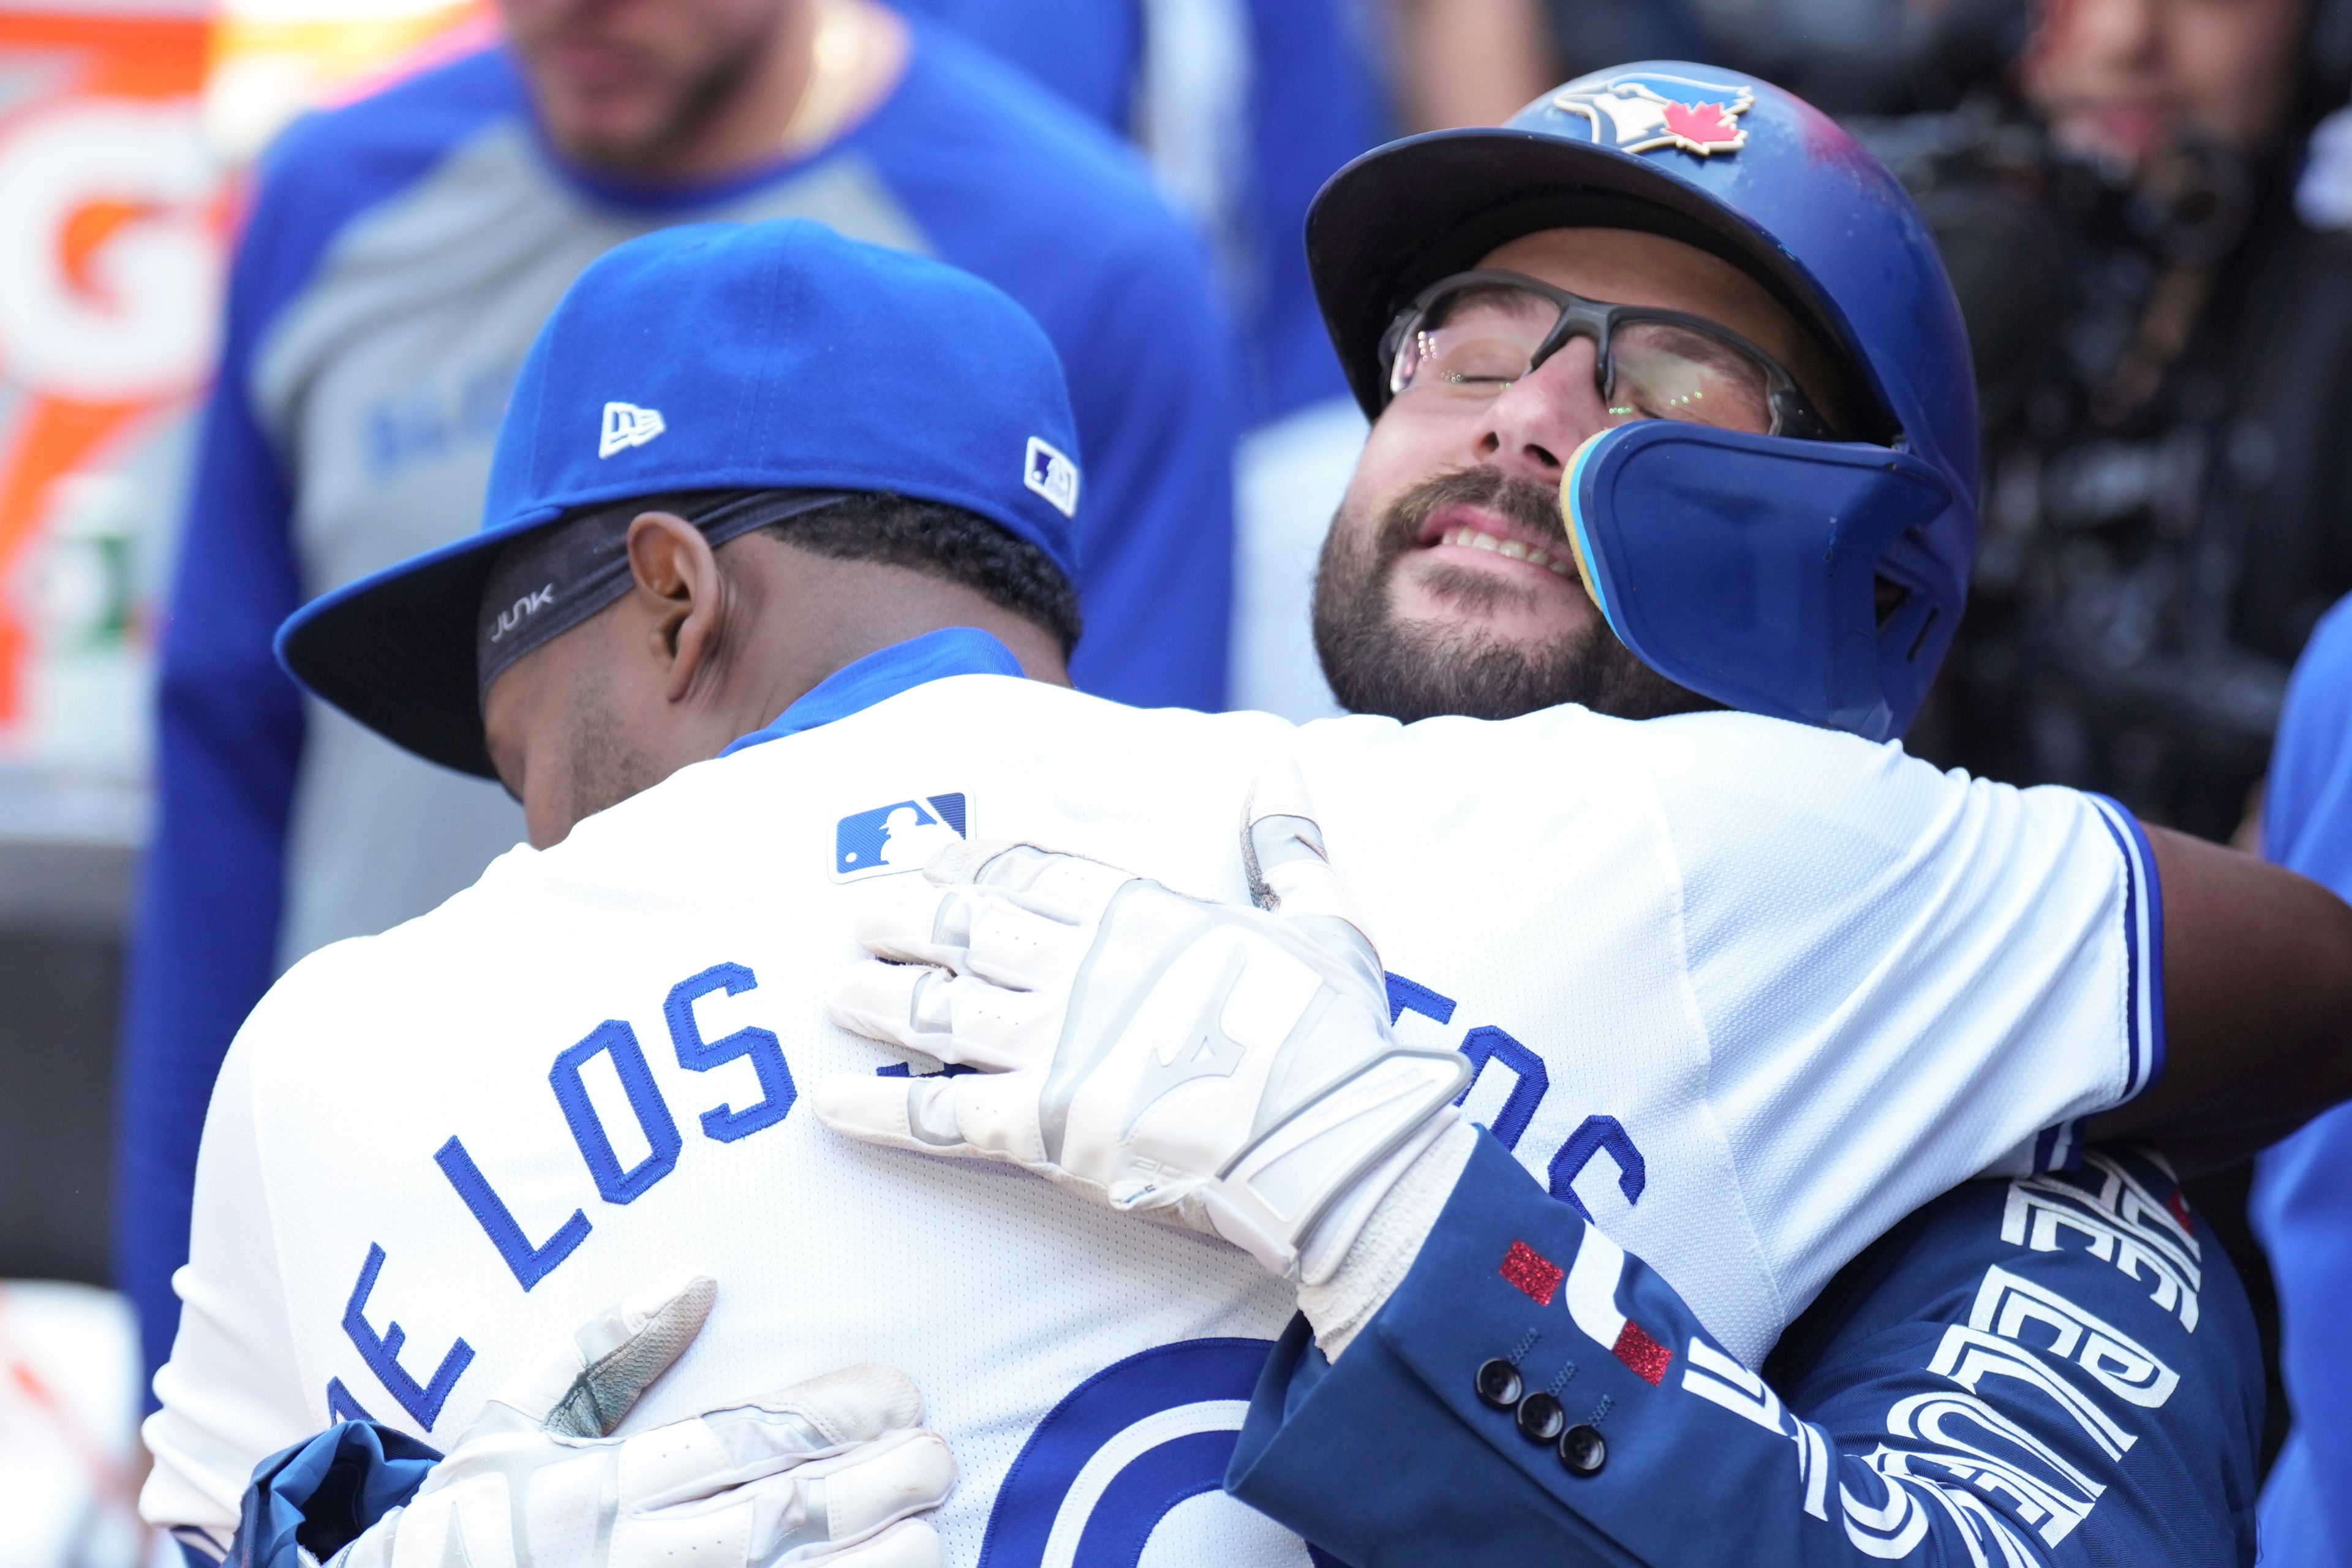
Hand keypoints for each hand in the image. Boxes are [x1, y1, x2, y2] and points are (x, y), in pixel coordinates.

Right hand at [333, 1277, 953, 1567]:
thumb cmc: (464, 1529)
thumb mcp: (507, 1428)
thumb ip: (599, 1350)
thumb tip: (696, 1279)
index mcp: (594, 1493)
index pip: (738, 1442)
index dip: (831, 1416)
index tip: (899, 1393)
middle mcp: (624, 1562)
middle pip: (774, 1519)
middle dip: (869, 1486)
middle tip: (939, 1455)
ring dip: (865, 1566)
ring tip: (929, 1534)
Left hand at [813, 759, 1468, 1282]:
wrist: (1331, 1136)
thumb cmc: (1333, 1032)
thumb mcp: (1321, 918)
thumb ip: (1286, 845)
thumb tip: (1285, 766)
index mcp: (1140, 912)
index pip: (1029, 871)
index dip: (971, 867)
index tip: (935, 866)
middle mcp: (1080, 966)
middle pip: (962, 930)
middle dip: (904, 923)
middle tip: (863, 924)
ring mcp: (1052, 1044)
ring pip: (934, 1010)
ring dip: (877, 1000)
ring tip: (838, 995)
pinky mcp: (1038, 1126)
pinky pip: (934, 1114)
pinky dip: (877, 1109)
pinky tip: (832, 1103)